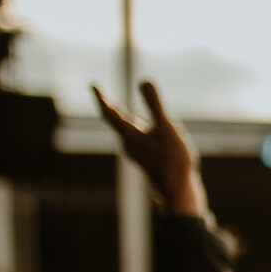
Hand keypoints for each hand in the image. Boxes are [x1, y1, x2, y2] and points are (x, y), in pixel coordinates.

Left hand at [94, 81, 207, 219]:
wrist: (177, 190)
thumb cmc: (173, 160)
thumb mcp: (167, 127)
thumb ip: (155, 105)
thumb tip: (144, 81)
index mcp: (130, 135)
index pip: (110, 113)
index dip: (101, 97)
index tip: (93, 85)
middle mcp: (129, 144)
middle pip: (115, 121)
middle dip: (110, 106)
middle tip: (101, 94)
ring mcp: (138, 153)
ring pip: (125, 131)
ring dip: (121, 118)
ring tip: (118, 109)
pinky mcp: (147, 159)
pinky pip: (136, 139)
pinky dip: (134, 128)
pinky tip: (143, 131)